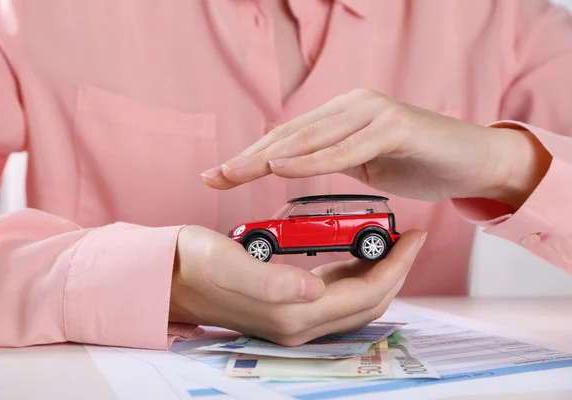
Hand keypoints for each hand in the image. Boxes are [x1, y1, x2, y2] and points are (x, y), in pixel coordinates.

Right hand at [168, 225, 425, 345]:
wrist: (166, 275)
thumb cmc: (194, 262)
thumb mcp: (230, 262)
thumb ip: (271, 280)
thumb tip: (314, 289)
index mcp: (292, 313)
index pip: (364, 295)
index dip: (395, 266)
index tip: (413, 235)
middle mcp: (298, 324)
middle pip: (367, 303)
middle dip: (395, 271)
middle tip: (410, 236)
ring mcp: (293, 319)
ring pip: (354, 301)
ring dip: (378, 273)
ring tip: (390, 241)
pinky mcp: (286, 307)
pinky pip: (335, 296)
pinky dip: (354, 274)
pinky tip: (355, 251)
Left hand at [202, 89, 550, 207]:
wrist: (473, 160)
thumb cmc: (419, 162)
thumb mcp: (365, 162)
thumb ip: (331, 158)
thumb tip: (294, 162)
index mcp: (342, 115)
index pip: (288, 138)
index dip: (250, 157)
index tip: (219, 175)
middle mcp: (353, 107)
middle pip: (290, 136)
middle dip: (247, 158)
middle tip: (213, 177)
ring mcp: (373, 113)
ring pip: (311, 139)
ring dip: (268, 159)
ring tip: (234, 173)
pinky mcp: (395, 126)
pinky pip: (345, 149)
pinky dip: (312, 160)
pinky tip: (282, 167)